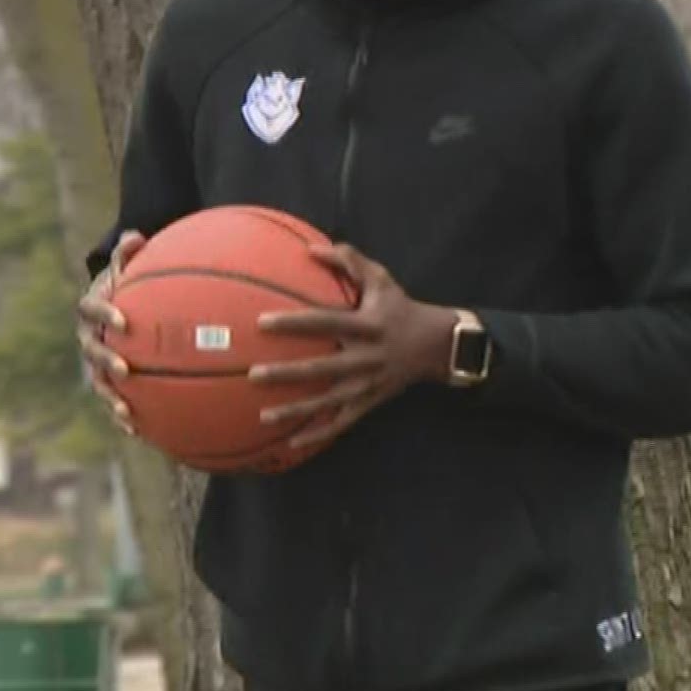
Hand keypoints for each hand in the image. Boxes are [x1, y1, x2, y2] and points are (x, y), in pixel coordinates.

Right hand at [76, 230, 145, 434]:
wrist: (112, 304)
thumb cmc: (124, 283)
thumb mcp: (125, 267)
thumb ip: (128, 254)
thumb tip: (135, 236)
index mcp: (90, 308)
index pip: (92, 309)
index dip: (105, 314)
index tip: (123, 321)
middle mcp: (87, 336)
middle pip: (91, 350)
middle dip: (106, 361)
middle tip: (125, 369)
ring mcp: (94, 360)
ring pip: (98, 381)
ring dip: (111, 397)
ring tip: (127, 412)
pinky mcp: (105, 379)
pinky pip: (112, 397)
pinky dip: (122, 415)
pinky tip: (139, 432)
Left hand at [250, 243, 452, 451]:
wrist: (436, 344)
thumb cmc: (399, 307)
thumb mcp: (381, 279)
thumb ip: (349, 261)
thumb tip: (311, 248)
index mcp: (366, 326)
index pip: (325, 323)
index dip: (295, 323)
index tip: (262, 322)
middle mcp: (366, 357)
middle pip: (322, 368)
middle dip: (288, 374)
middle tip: (254, 375)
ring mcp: (368, 384)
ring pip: (328, 402)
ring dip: (297, 411)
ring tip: (264, 416)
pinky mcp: (370, 402)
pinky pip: (342, 422)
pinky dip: (319, 433)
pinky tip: (292, 442)